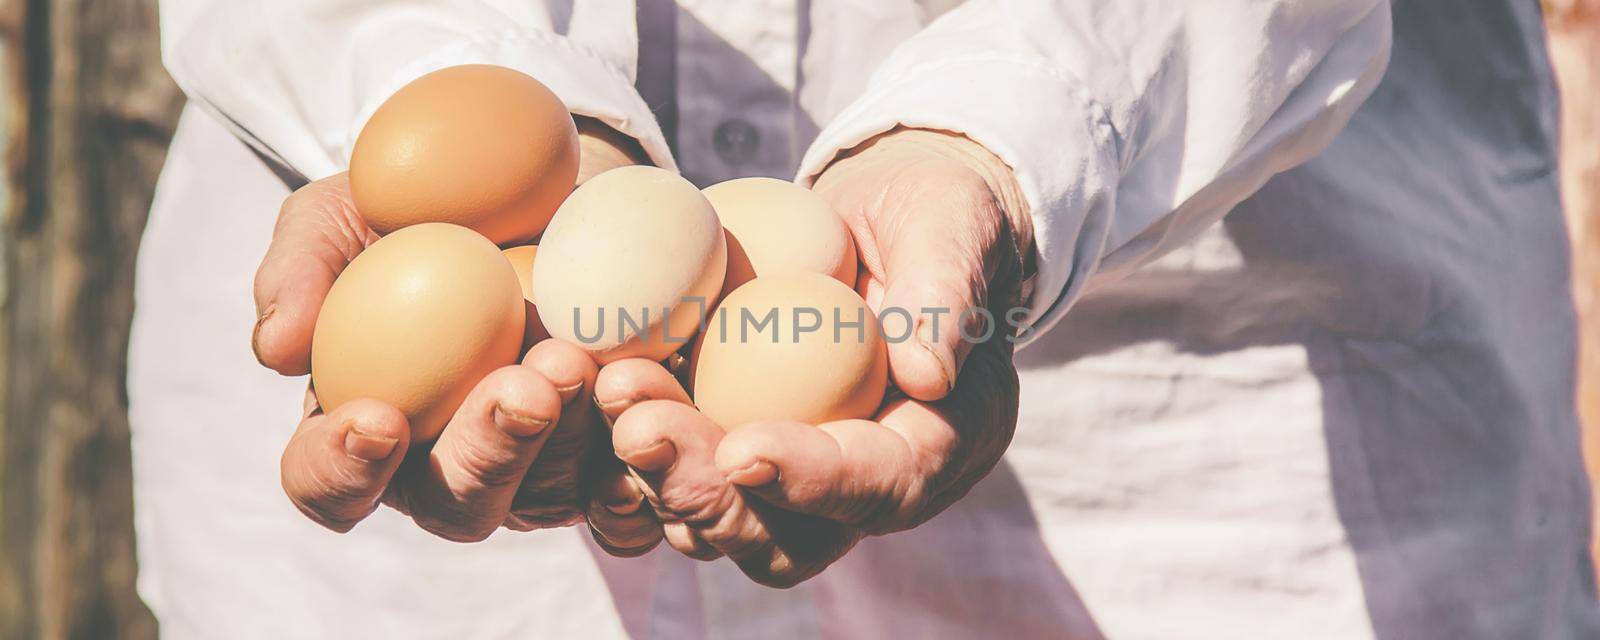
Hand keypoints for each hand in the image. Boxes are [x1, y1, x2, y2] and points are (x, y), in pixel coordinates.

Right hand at [258, 120, 661, 545]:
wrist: (534, 182)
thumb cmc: (415, 208)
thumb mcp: (340, 214)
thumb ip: (300, 271)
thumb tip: (279, 349)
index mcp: (361, 430)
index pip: (330, 483)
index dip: (341, 471)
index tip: (373, 418)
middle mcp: (445, 466)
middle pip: (459, 506)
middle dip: (488, 455)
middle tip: (520, 388)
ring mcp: (535, 465)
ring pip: (552, 491)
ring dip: (570, 434)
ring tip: (577, 356)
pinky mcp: (608, 447)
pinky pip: (627, 473)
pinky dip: (637, 443)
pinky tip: (644, 397)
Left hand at [597, 128, 1032, 585]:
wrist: (885, 215)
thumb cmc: (934, 216)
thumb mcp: (954, 231)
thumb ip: (945, 295)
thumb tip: (927, 374)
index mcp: (934, 443)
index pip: (876, 486)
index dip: (810, 481)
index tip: (744, 451)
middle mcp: (860, 478)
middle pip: (782, 531)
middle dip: (704, 490)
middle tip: (641, 430)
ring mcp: (792, 468)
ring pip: (717, 513)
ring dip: (655, 468)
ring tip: (612, 391)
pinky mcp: (735, 438)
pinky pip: (679, 467)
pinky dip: (634, 437)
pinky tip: (595, 378)